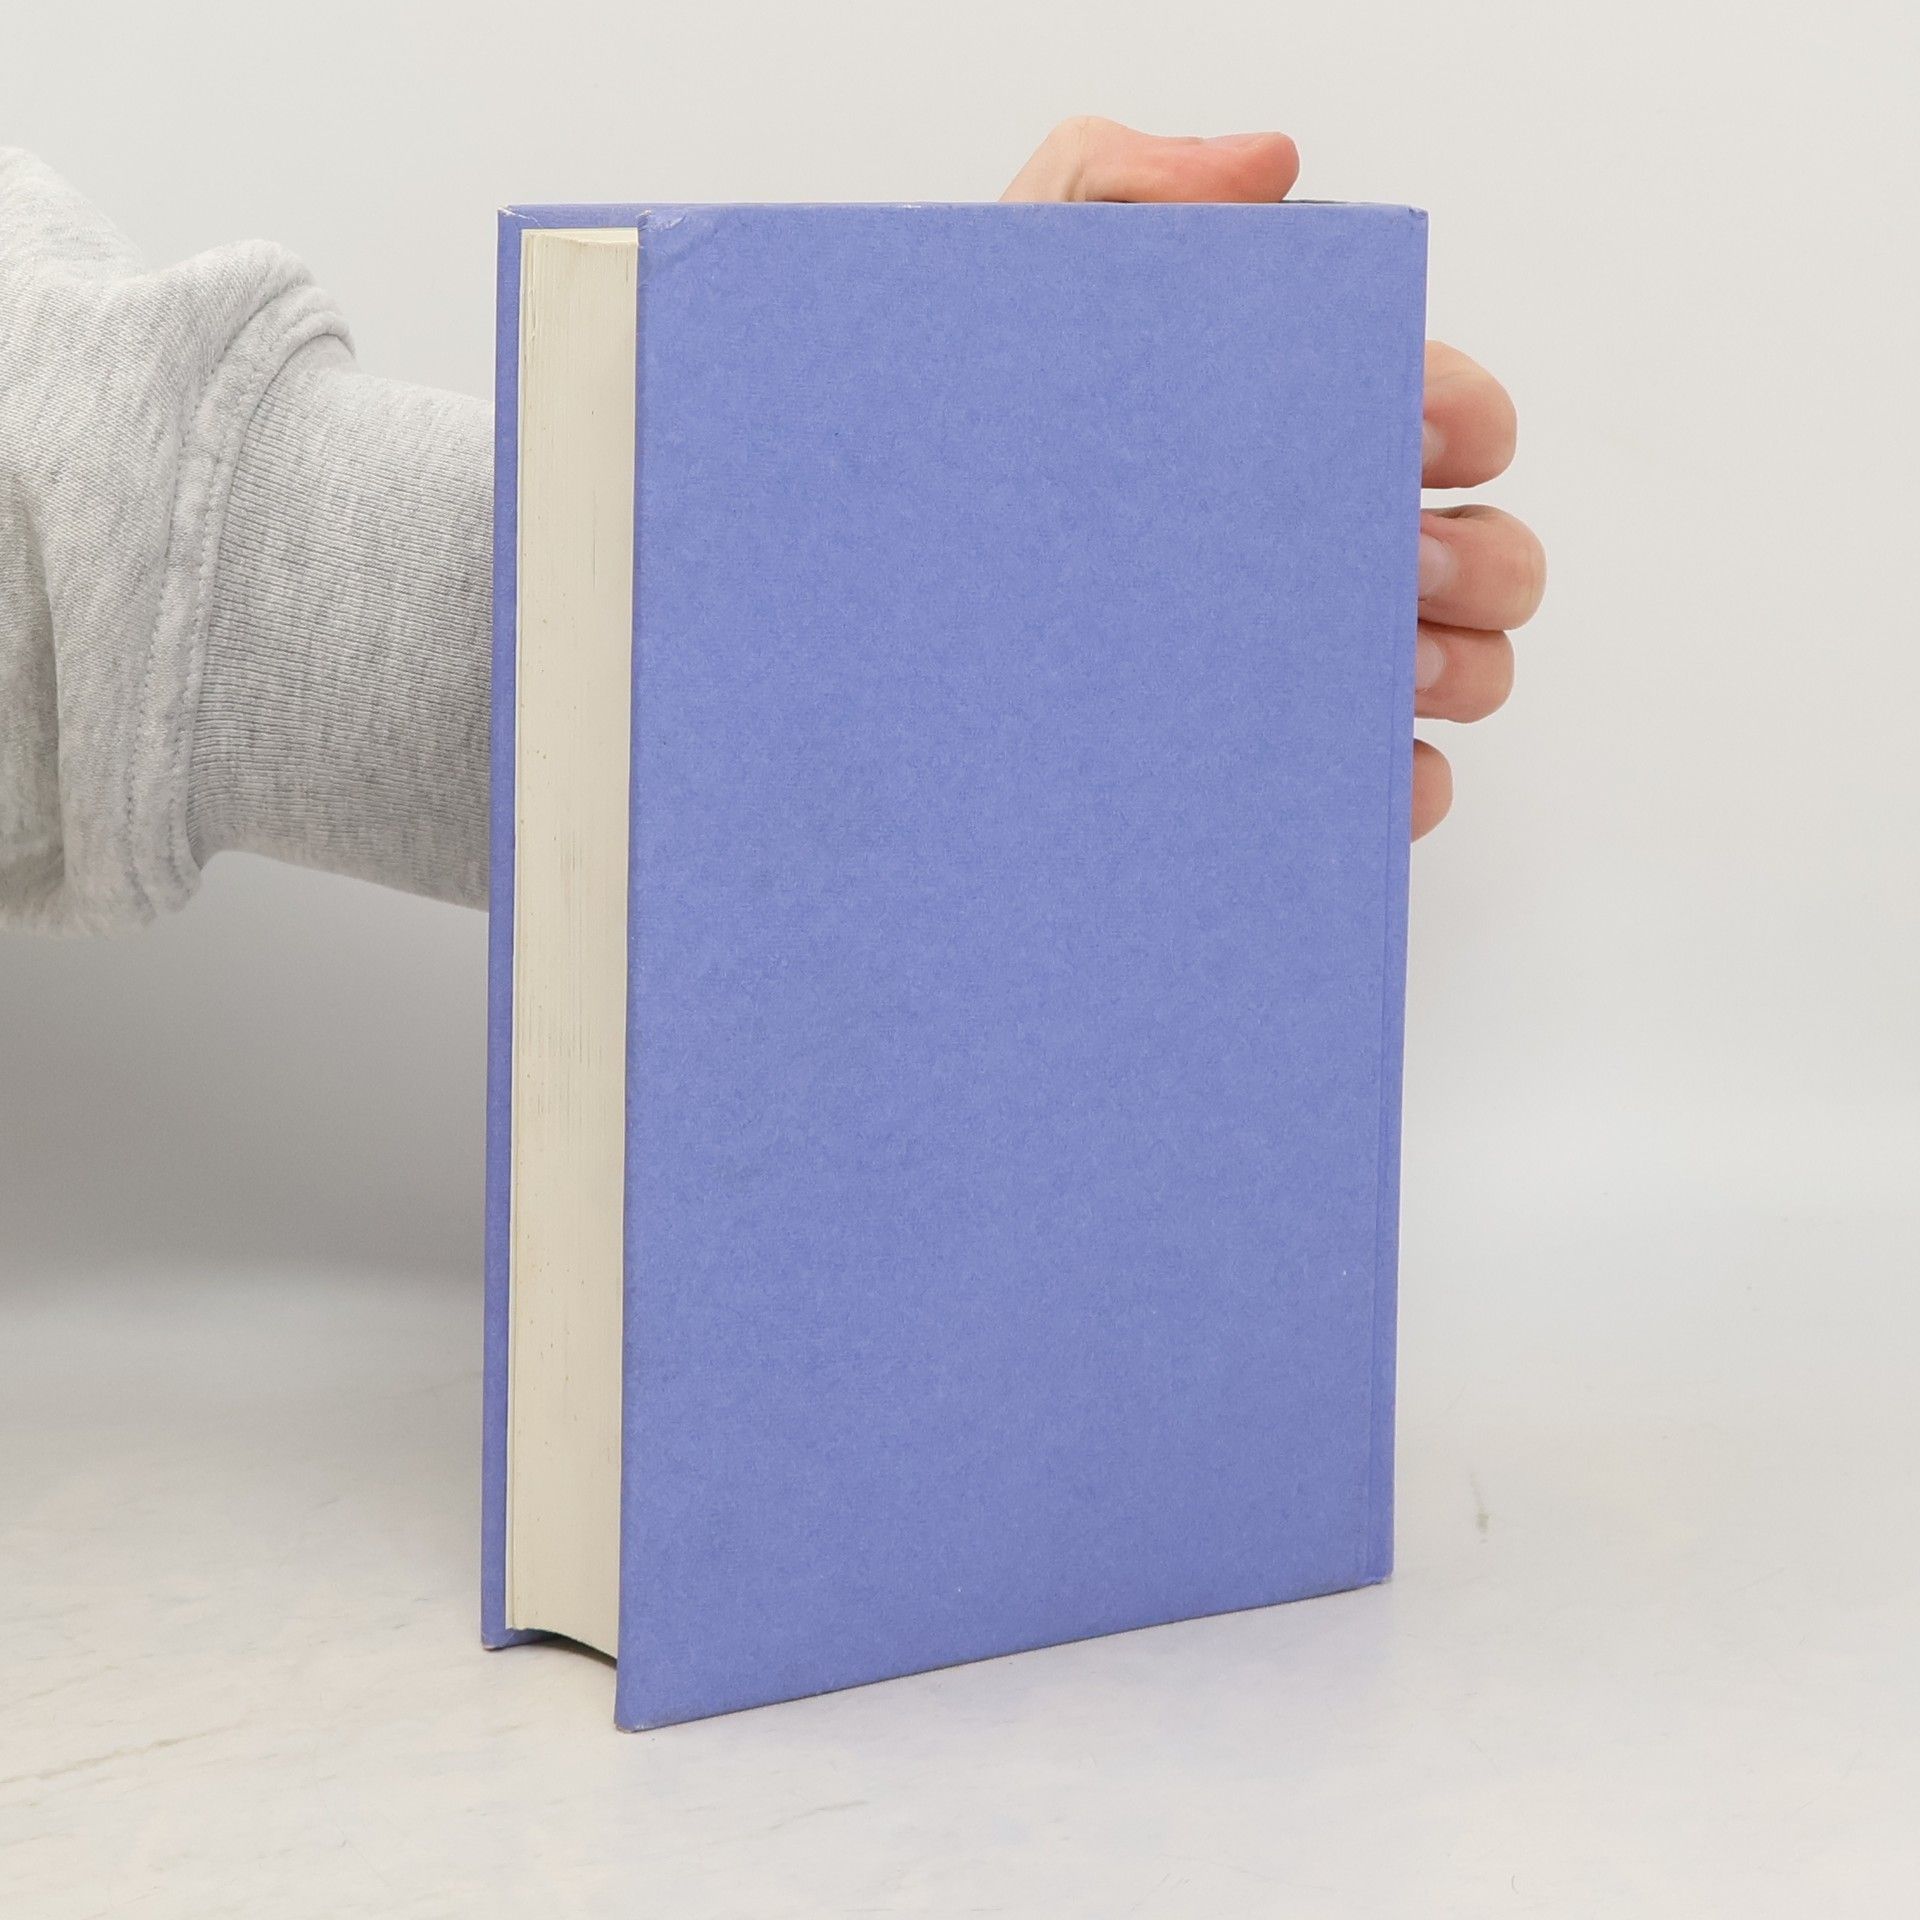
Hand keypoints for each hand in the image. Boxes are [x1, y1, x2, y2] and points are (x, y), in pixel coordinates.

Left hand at [1003, 118, 1543, 837]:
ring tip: (1378, 662)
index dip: (1463, 416)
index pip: (1441, 415)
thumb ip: (1121, 187)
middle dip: (1477, 556)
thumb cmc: (948, 454)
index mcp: (1279, 438)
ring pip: (1465, 671)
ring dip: (1460, 665)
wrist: (856, 608)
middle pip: (1486, 554)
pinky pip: (1392, 791)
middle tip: (1393, 560)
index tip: (1419, 430)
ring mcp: (1294, 671)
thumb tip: (1268, 167)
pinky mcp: (1268, 777)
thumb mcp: (1010, 293)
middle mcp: (1305, 554)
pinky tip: (1365, 763)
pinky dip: (1409, 785)